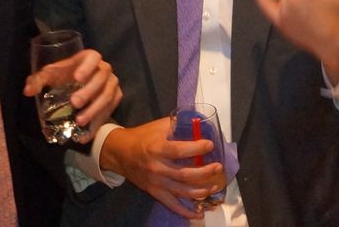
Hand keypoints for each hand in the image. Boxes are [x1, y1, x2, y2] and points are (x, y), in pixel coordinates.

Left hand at [23, 48, 121, 132]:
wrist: (78, 84)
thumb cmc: (64, 76)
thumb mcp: (50, 75)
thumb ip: (38, 80)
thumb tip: (28, 91)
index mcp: (89, 58)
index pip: (93, 57)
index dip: (87, 67)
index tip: (77, 78)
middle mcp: (104, 69)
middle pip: (101, 78)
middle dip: (89, 91)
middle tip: (74, 103)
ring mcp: (112, 84)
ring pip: (108, 95)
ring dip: (95, 109)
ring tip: (80, 121)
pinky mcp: (115, 98)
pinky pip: (110, 110)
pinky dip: (98, 123)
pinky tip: (85, 135)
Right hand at [99, 116, 223, 218]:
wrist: (120, 152)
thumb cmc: (143, 137)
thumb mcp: (158, 126)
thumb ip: (177, 125)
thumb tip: (200, 123)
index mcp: (157, 149)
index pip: (179, 151)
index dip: (196, 149)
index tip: (210, 145)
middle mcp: (157, 168)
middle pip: (184, 174)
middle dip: (204, 172)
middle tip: (218, 167)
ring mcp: (156, 182)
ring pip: (181, 191)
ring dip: (200, 191)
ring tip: (215, 186)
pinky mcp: (154, 192)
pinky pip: (171, 205)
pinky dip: (185, 211)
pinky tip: (198, 214)